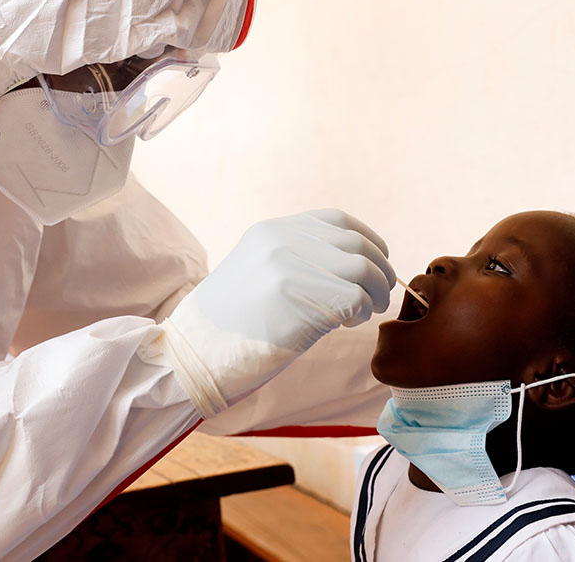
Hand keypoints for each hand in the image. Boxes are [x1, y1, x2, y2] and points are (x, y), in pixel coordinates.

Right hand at [165, 209, 394, 413]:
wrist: (195, 354)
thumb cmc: (231, 324)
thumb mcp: (258, 270)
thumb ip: (297, 257)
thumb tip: (354, 263)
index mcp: (271, 230)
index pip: (338, 220)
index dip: (368, 239)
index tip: (378, 260)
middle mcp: (282, 240)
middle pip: (357, 244)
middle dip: (380, 271)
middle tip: (378, 296)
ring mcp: (291, 267)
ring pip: (363, 269)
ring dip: (375, 293)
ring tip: (364, 312)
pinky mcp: (300, 297)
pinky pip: (356, 298)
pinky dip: (362, 312)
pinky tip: (346, 325)